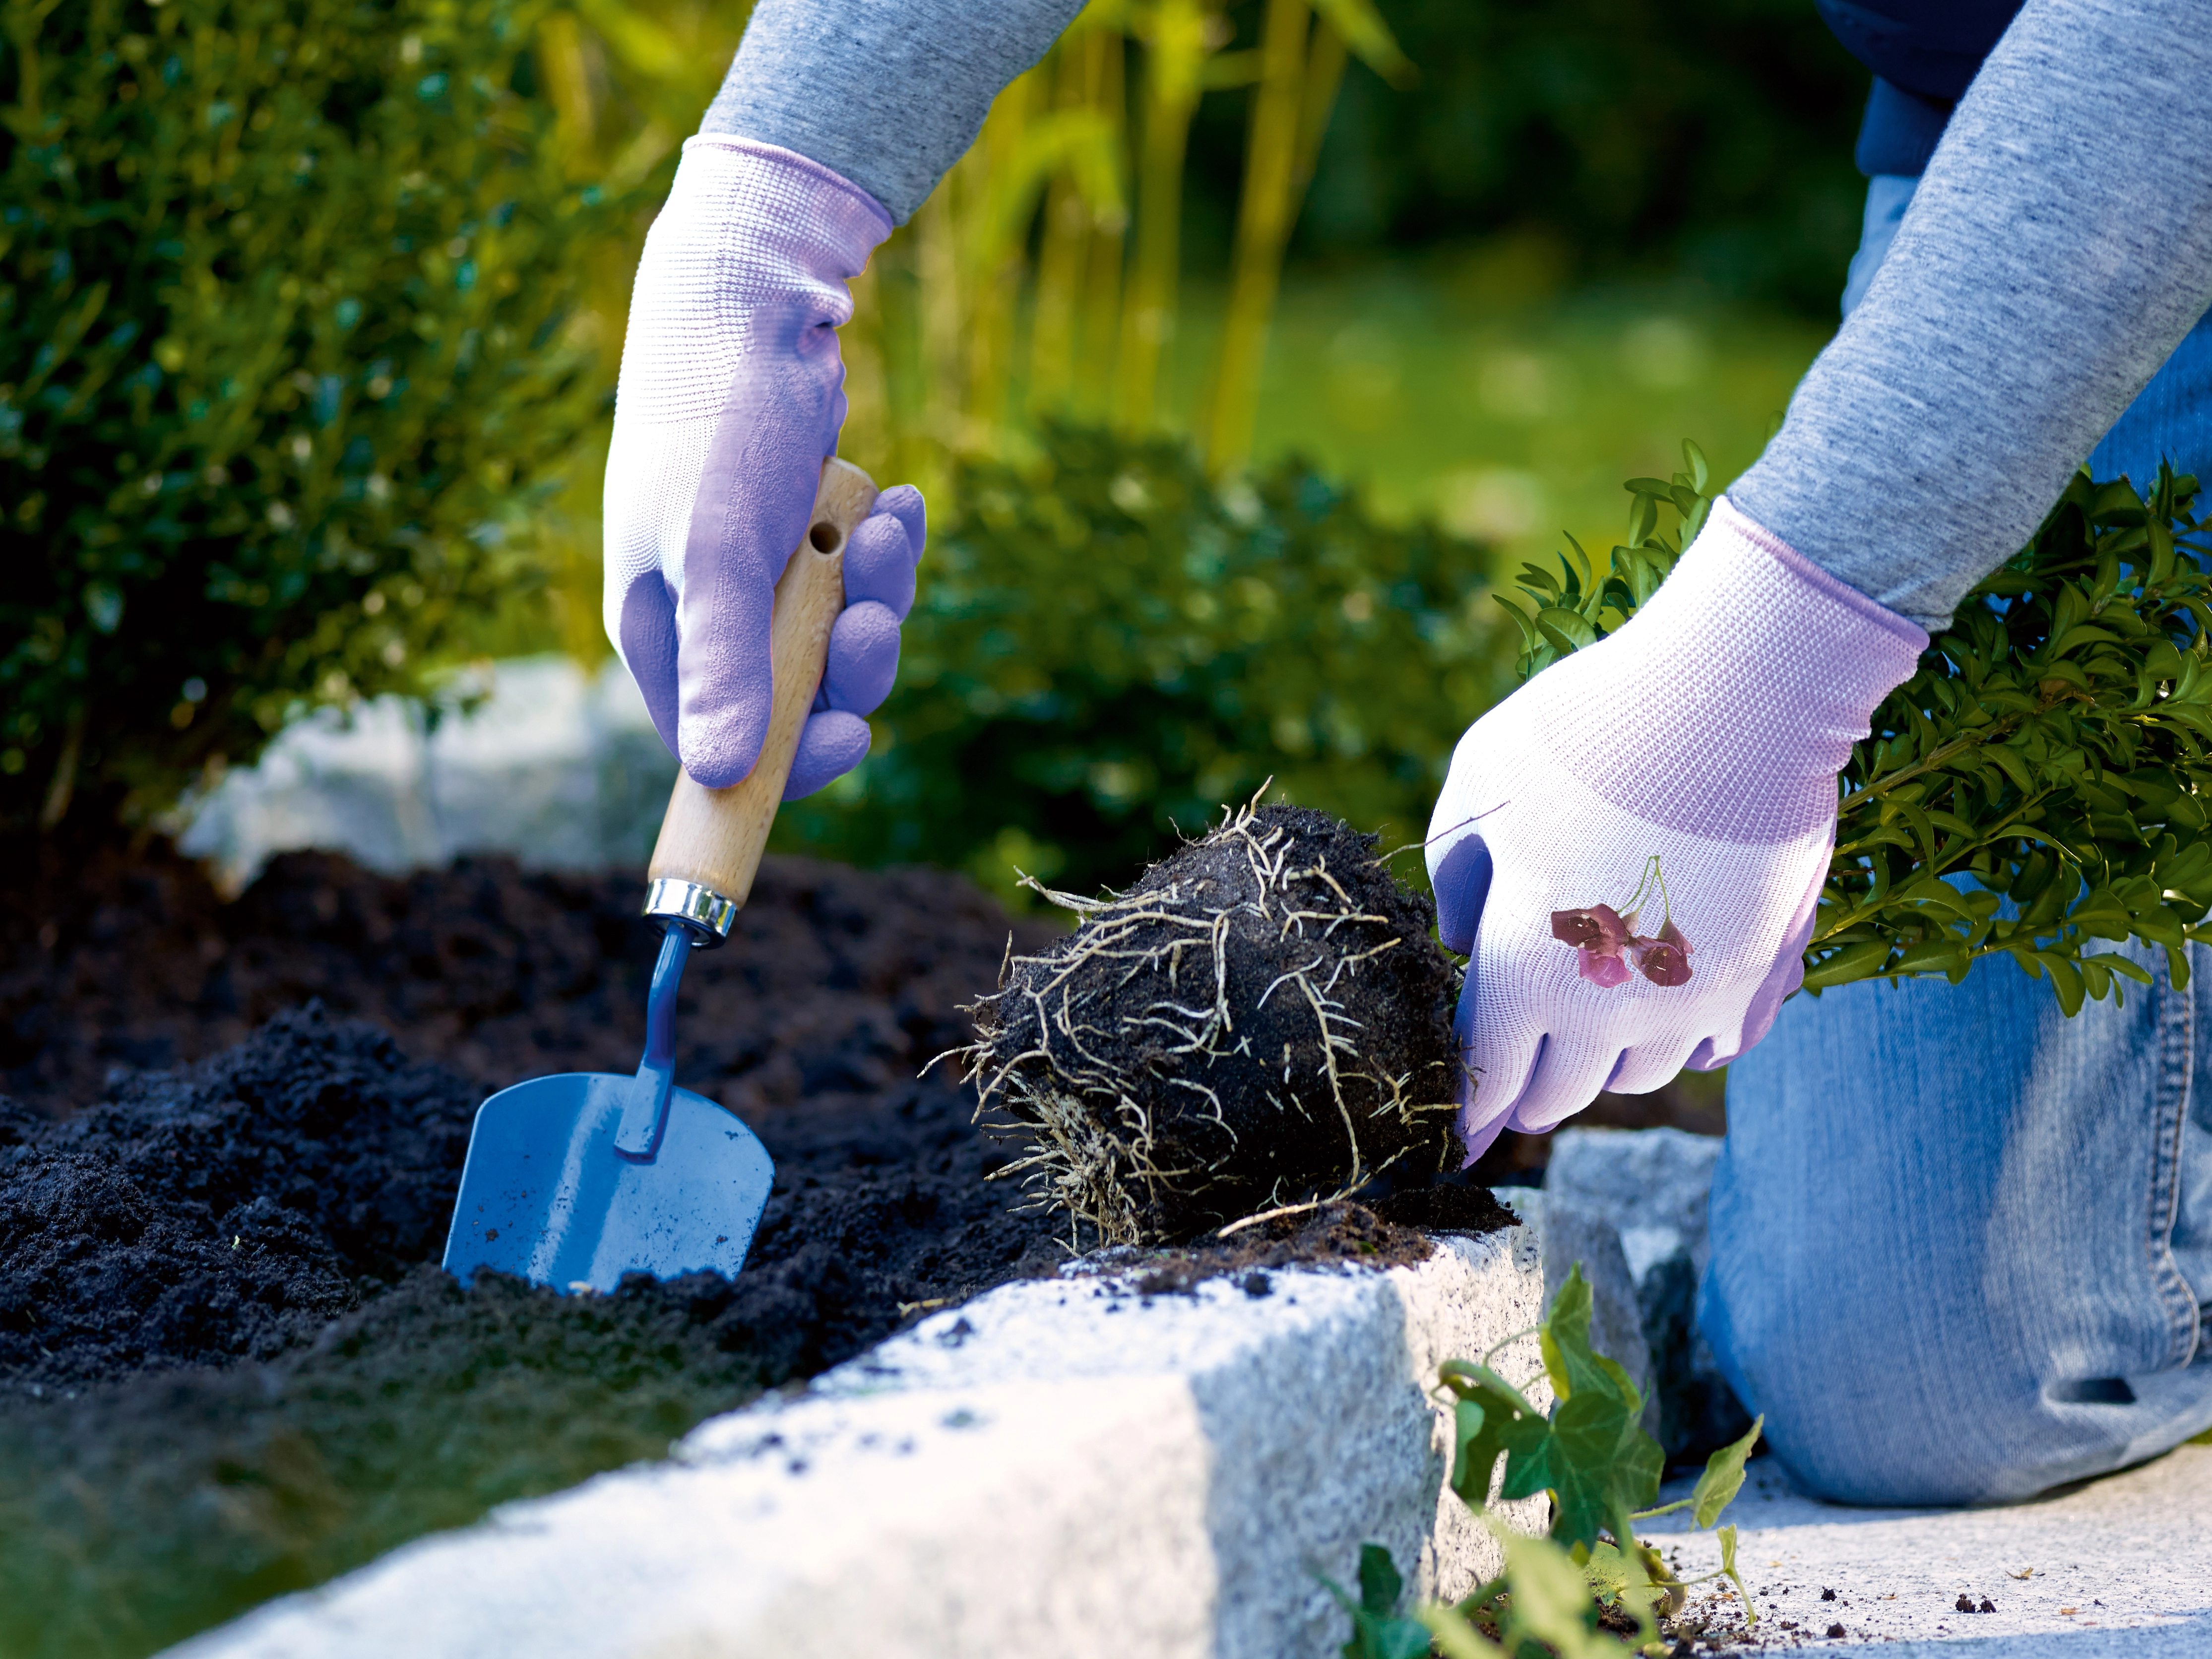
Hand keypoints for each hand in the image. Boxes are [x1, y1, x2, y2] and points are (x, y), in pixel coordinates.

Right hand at [602, 136, 924, 799]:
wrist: (750, 310)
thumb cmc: (718, 429)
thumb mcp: (717, 555)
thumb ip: (724, 664)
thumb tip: (720, 773)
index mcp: (663, 634)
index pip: (724, 744)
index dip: (793, 756)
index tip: (854, 737)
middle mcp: (709, 614)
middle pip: (803, 696)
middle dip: (853, 658)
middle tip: (873, 616)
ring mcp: (763, 574)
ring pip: (845, 634)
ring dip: (880, 591)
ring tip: (886, 528)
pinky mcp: (808, 533)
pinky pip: (863, 574)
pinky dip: (886, 546)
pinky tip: (901, 505)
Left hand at [1424, 498, 1925, 1157]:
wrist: (1739, 697)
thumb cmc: (1590, 729)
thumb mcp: (1478, 779)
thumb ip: (1455, 869)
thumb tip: (1460, 937)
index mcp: (1525, 970)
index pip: (1486, 1075)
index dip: (1466, 1113)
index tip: (1453, 1143)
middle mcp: (1608, 1008)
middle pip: (1561, 1094)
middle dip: (1528, 1096)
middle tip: (1513, 1089)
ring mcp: (1691, 999)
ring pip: (1639, 1076)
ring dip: (1605, 1066)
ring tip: (1586, 1040)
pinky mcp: (1759, 975)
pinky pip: (1716, 1044)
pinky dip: (1686, 1041)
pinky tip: (1672, 1019)